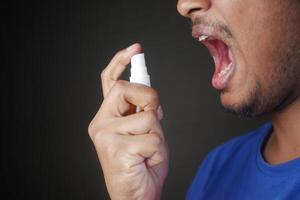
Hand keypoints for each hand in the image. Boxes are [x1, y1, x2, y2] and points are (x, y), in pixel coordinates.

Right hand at [88, 43, 168, 199]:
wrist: (137, 196)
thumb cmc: (142, 165)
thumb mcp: (147, 132)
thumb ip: (144, 112)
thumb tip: (152, 98)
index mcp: (107, 117)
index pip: (110, 83)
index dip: (120, 63)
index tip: (134, 50)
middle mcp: (101, 123)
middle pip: (126, 89)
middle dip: (149, 98)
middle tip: (153, 117)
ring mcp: (105, 135)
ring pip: (146, 116)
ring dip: (157, 133)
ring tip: (148, 150)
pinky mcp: (115, 149)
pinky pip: (152, 138)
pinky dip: (158, 150)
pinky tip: (147, 161)